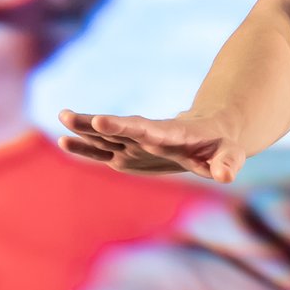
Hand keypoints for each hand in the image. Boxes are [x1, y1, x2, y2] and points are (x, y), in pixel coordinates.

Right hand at [57, 109, 244, 183]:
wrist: (210, 136)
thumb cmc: (221, 147)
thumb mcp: (230, 155)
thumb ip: (227, 163)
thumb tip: (226, 175)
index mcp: (171, 134)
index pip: (144, 128)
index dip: (122, 125)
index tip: (100, 120)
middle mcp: (147, 136)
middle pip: (117, 128)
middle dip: (93, 123)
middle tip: (67, 114)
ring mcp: (135, 144)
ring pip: (105, 136)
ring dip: (83, 130)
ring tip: (60, 118)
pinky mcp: (129, 154)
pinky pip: (103, 151)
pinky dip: (85, 148)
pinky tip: (63, 142)